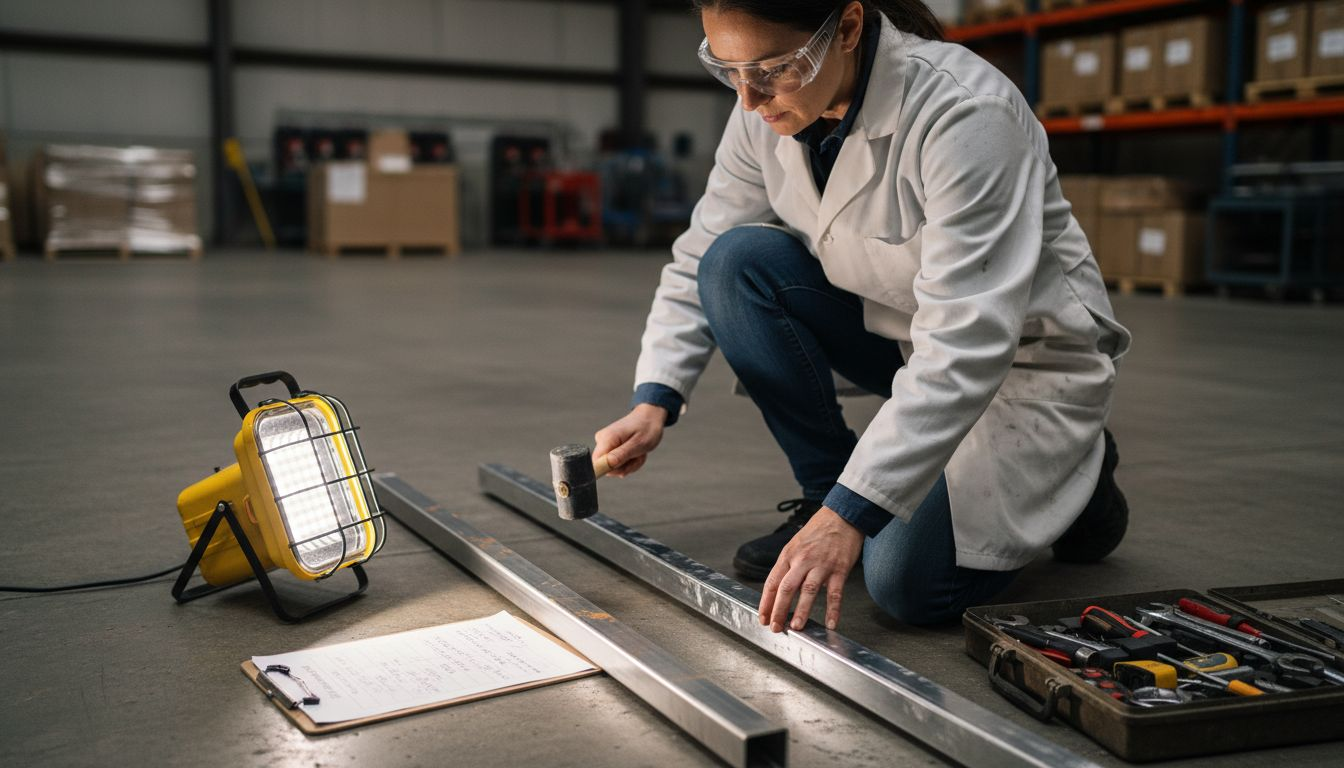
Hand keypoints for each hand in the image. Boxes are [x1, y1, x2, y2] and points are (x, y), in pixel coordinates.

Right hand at [593, 404, 665, 477]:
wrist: (650, 418)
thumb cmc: (646, 429)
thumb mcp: (637, 444)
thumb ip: (621, 455)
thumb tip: (607, 465)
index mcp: (606, 438)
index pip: (596, 463)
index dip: (611, 469)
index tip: (626, 464)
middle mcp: (601, 441)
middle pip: (607, 468)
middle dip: (626, 466)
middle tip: (638, 456)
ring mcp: (605, 444)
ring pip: (614, 467)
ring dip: (630, 464)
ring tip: (639, 452)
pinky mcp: (609, 448)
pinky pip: (617, 464)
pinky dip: (630, 462)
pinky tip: (636, 452)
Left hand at [758, 506, 862, 631]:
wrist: (842, 516)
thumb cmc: (818, 530)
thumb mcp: (795, 544)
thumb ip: (788, 565)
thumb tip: (780, 589)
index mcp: (789, 555)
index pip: (773, 582)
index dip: (766, 603)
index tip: (763, 618)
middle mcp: (802, 560)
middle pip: (786, 588)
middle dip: (779, 610)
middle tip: (776, 628)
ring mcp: (821, 565)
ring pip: (808, 591)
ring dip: (802, 611)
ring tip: (796, 627)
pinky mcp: (839, 569)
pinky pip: (835, 593)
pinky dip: (833, 610)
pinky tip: (830, 624)